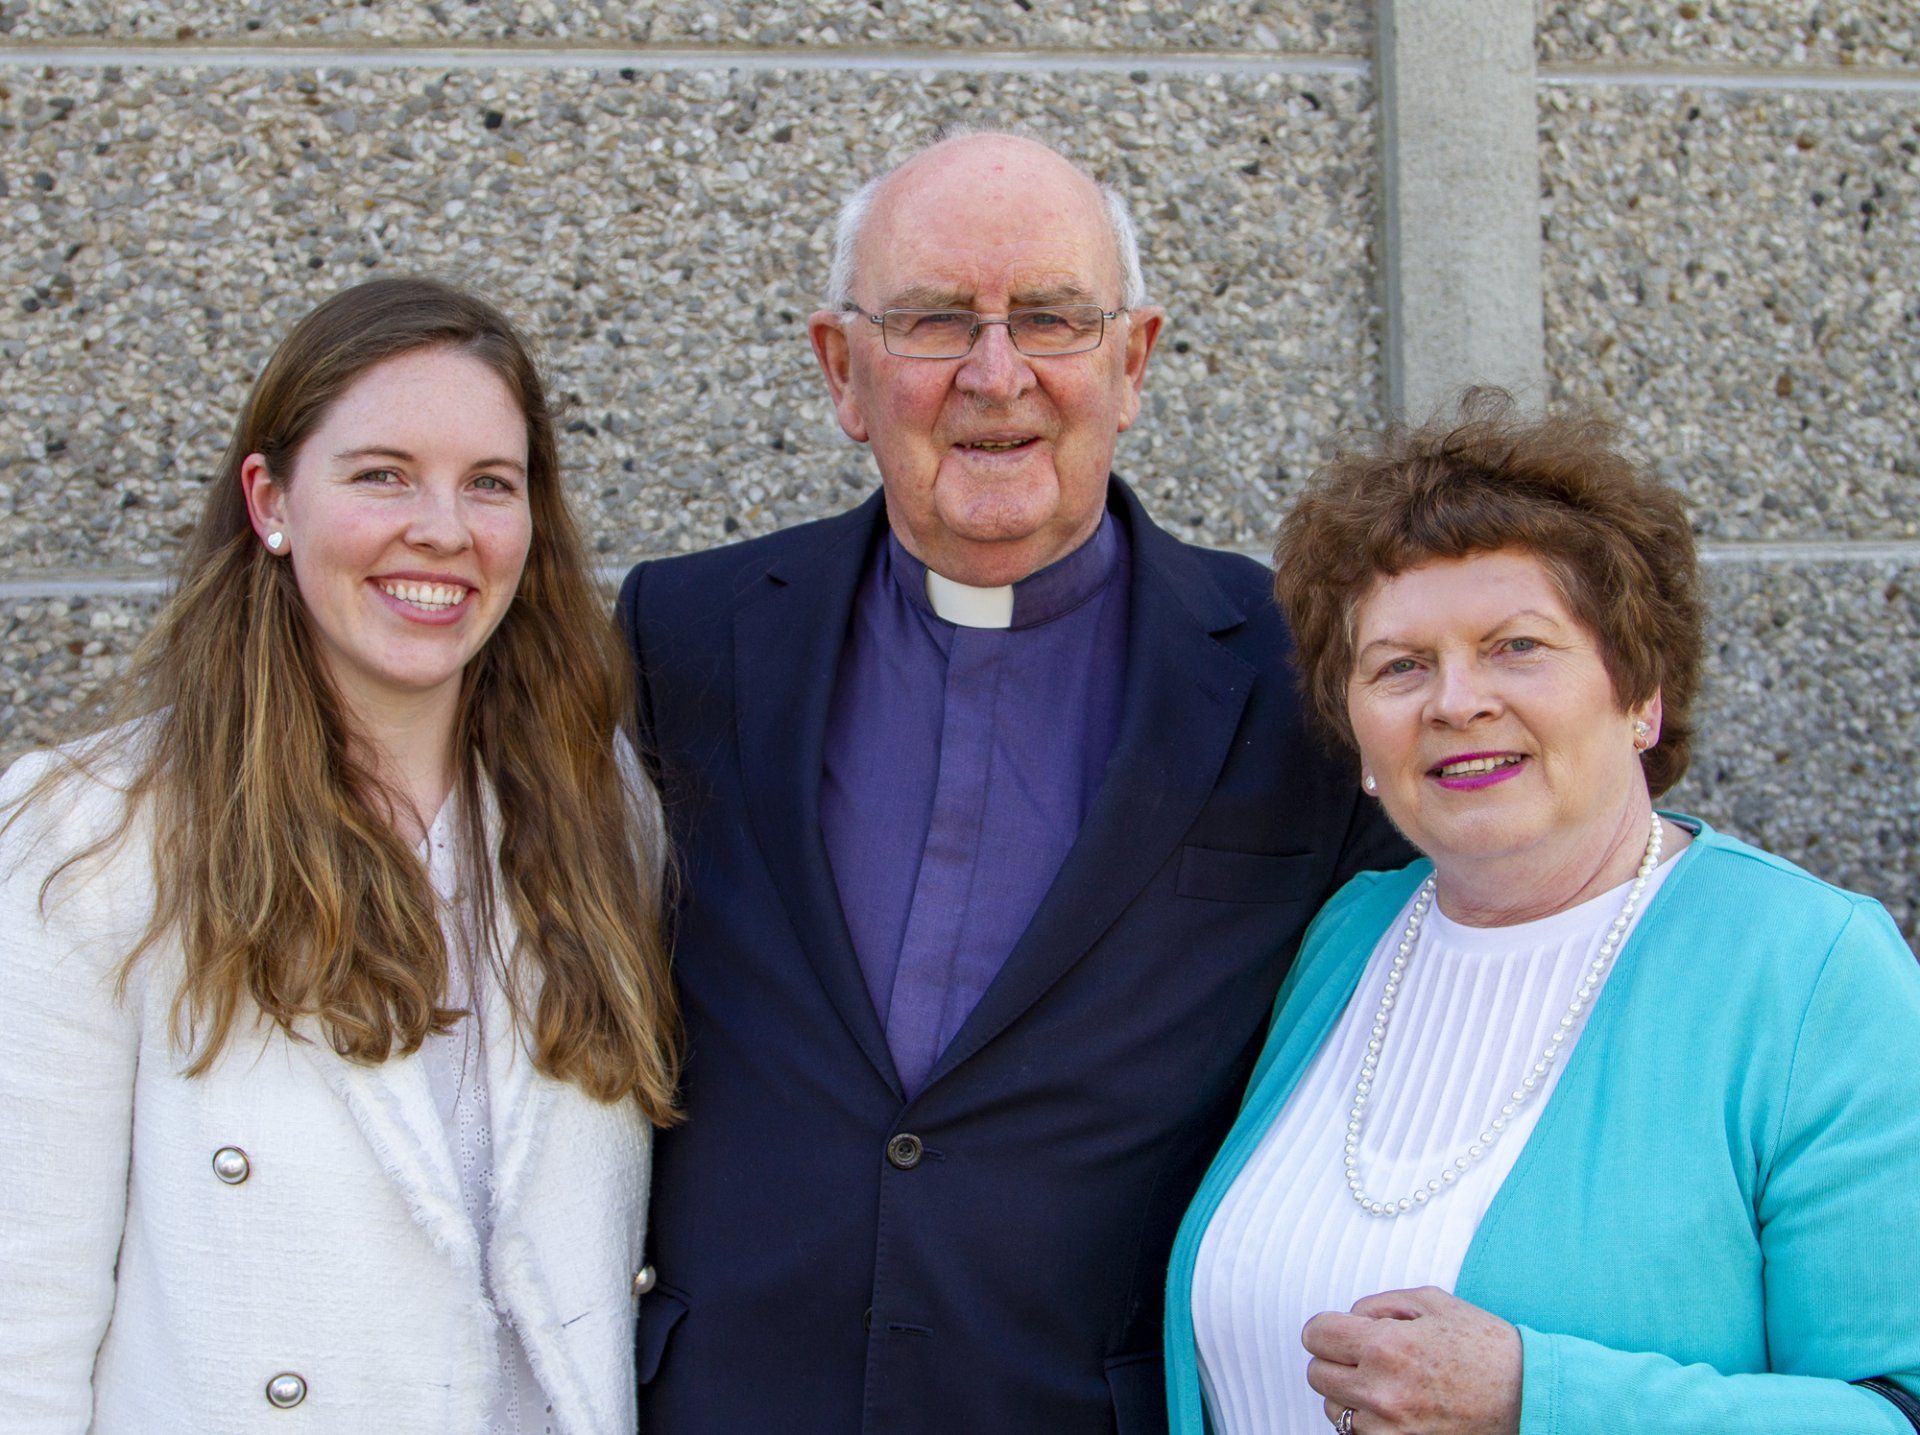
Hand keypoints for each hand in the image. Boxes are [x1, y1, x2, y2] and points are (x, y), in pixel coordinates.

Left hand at [1301, 1286, 1521, 1434]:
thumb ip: (1379, 1305)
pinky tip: (1396, 1407)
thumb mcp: (1432, 1302)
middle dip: (1337, 1359)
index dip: (1328, 1329)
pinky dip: (1369, 1422)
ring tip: (1389, 1383)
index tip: (1342, 1331)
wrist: (1529, 1396)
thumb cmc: (1485, 1346)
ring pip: (1334, 1409)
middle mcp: (1381, 1392)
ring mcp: (1389, 1430)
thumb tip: (1348, 1318)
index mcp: (1386, 1346)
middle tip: (1367, 1356)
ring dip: (1351, 1394)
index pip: (1315, 1336)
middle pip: (1317, 1374)